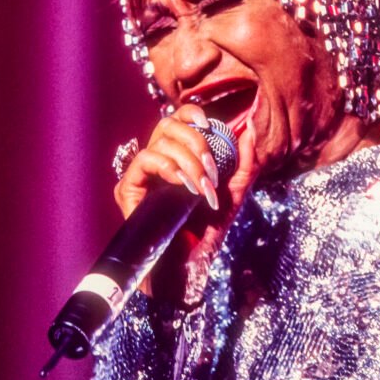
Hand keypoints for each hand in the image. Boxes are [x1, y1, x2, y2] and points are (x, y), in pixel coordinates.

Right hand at [113, 103, 255, 302]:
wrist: (188, 265)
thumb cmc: (208, 231)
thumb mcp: (234, 193)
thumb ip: (244, 162)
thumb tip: (250, 129)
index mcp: (179, 157)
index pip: (178, 119)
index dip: (192, 114)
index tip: (210, 125)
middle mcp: (157, 161)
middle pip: (167, 124)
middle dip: (196, 143)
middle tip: (212, 172)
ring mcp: (141, 175)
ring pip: (159, 141)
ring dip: (188, 161)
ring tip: (200, 187)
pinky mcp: (128, 190)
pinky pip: (144, 161)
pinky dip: (166, 166)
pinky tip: (181, 184)